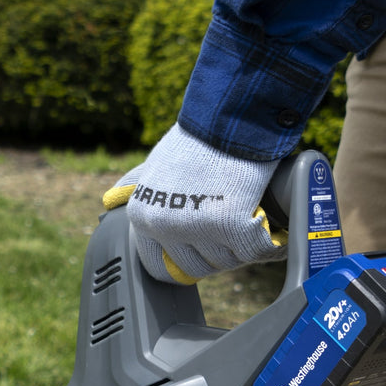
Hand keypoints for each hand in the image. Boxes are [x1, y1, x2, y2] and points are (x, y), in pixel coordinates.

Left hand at [103, 124, 284, 283]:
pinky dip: (270, 245)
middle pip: (198, 267)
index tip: (204, 252)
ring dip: (244, 248)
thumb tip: (110, 200)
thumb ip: (135, 189)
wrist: (230, 117)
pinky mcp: (231, 226)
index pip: (160, 268)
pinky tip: (274, 234)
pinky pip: (255, 252)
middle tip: (235, 233)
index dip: (186, 262)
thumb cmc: (197, 139)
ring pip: (227, 262)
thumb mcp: (152, 166)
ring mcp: (197, 229)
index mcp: (143, 218)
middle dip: (219, 255)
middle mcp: (164, 228)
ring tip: (253, 223)